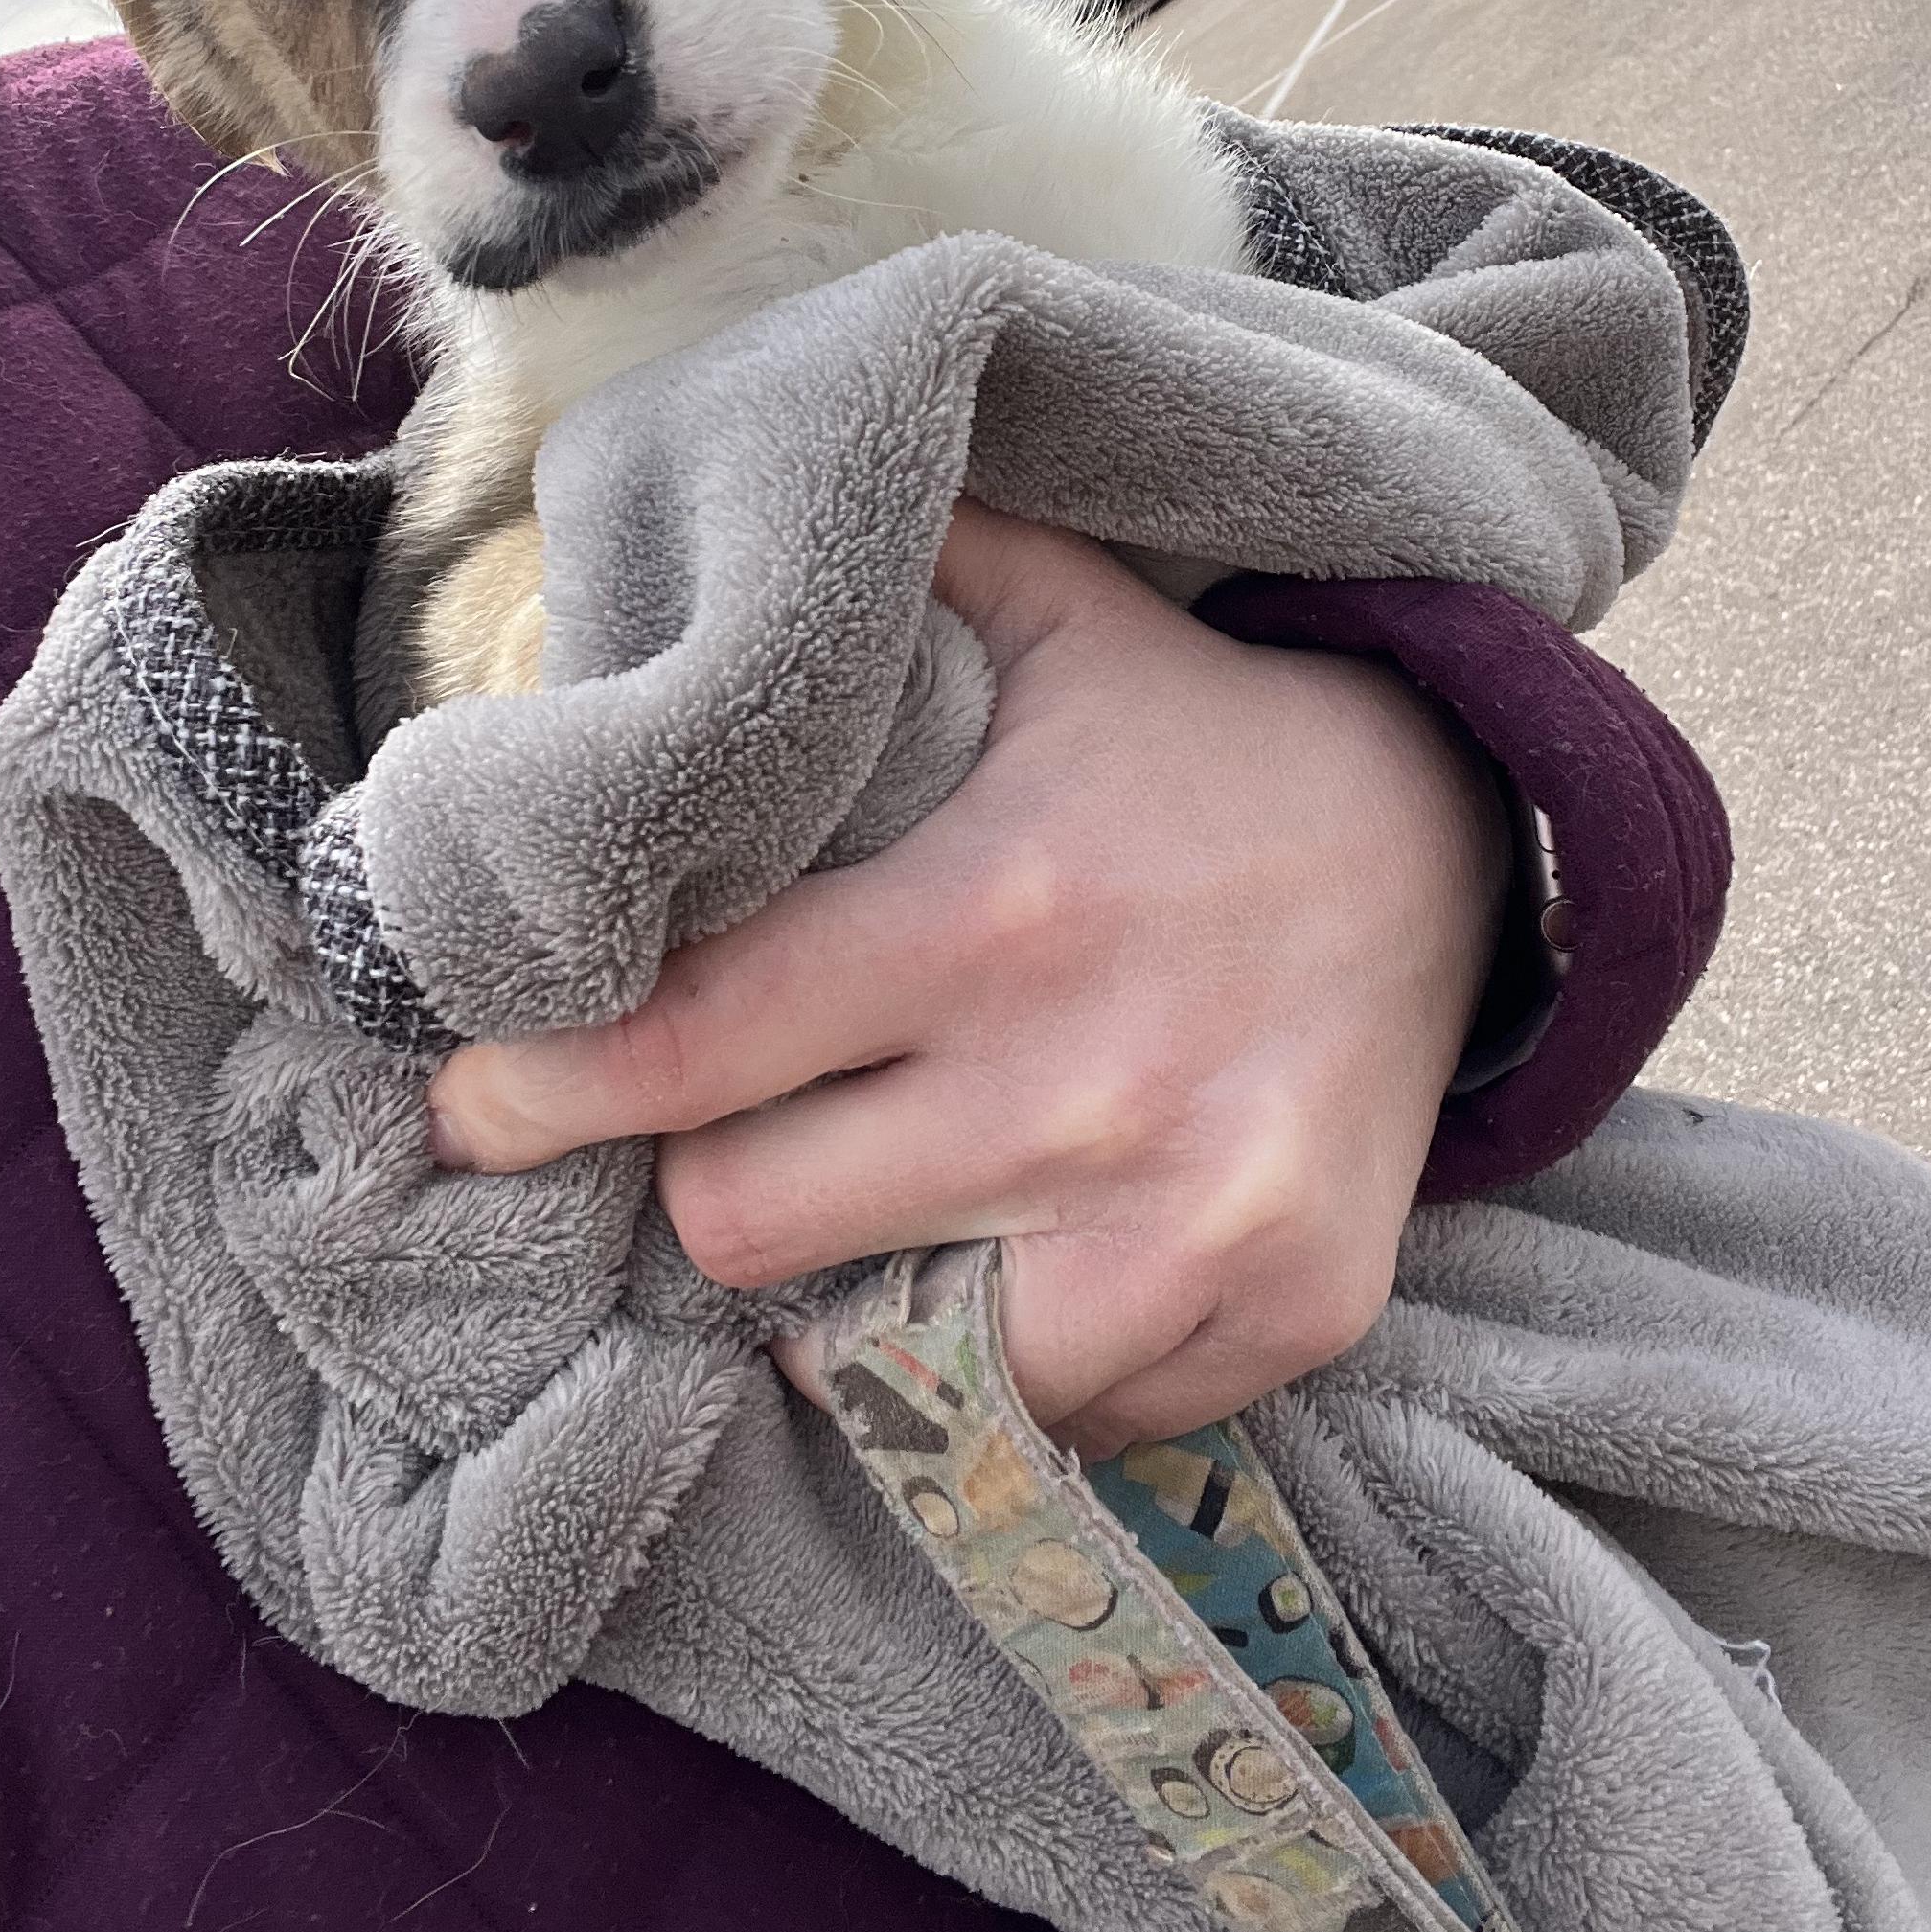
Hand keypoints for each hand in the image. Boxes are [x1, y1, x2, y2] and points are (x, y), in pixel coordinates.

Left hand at [427, 505, 1507, 1456]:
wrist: (1455, 836)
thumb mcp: (1050, 608)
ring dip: (850, 1294)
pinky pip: (1054, 1418)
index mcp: (991, 909)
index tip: (475, 1104)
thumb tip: (679, 513)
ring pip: (885, 1361)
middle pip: (744, 1228)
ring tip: (884, 1199)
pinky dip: (1011, 1363)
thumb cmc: (1194, 736)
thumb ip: (876, 568)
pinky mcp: (1282, 1312)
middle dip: (704, 1180)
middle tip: (730, 1126)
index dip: (542, 1087)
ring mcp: (1190, 1226)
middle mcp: (1083, 1083)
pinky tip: (1030, 1254)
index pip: (690, 1042)